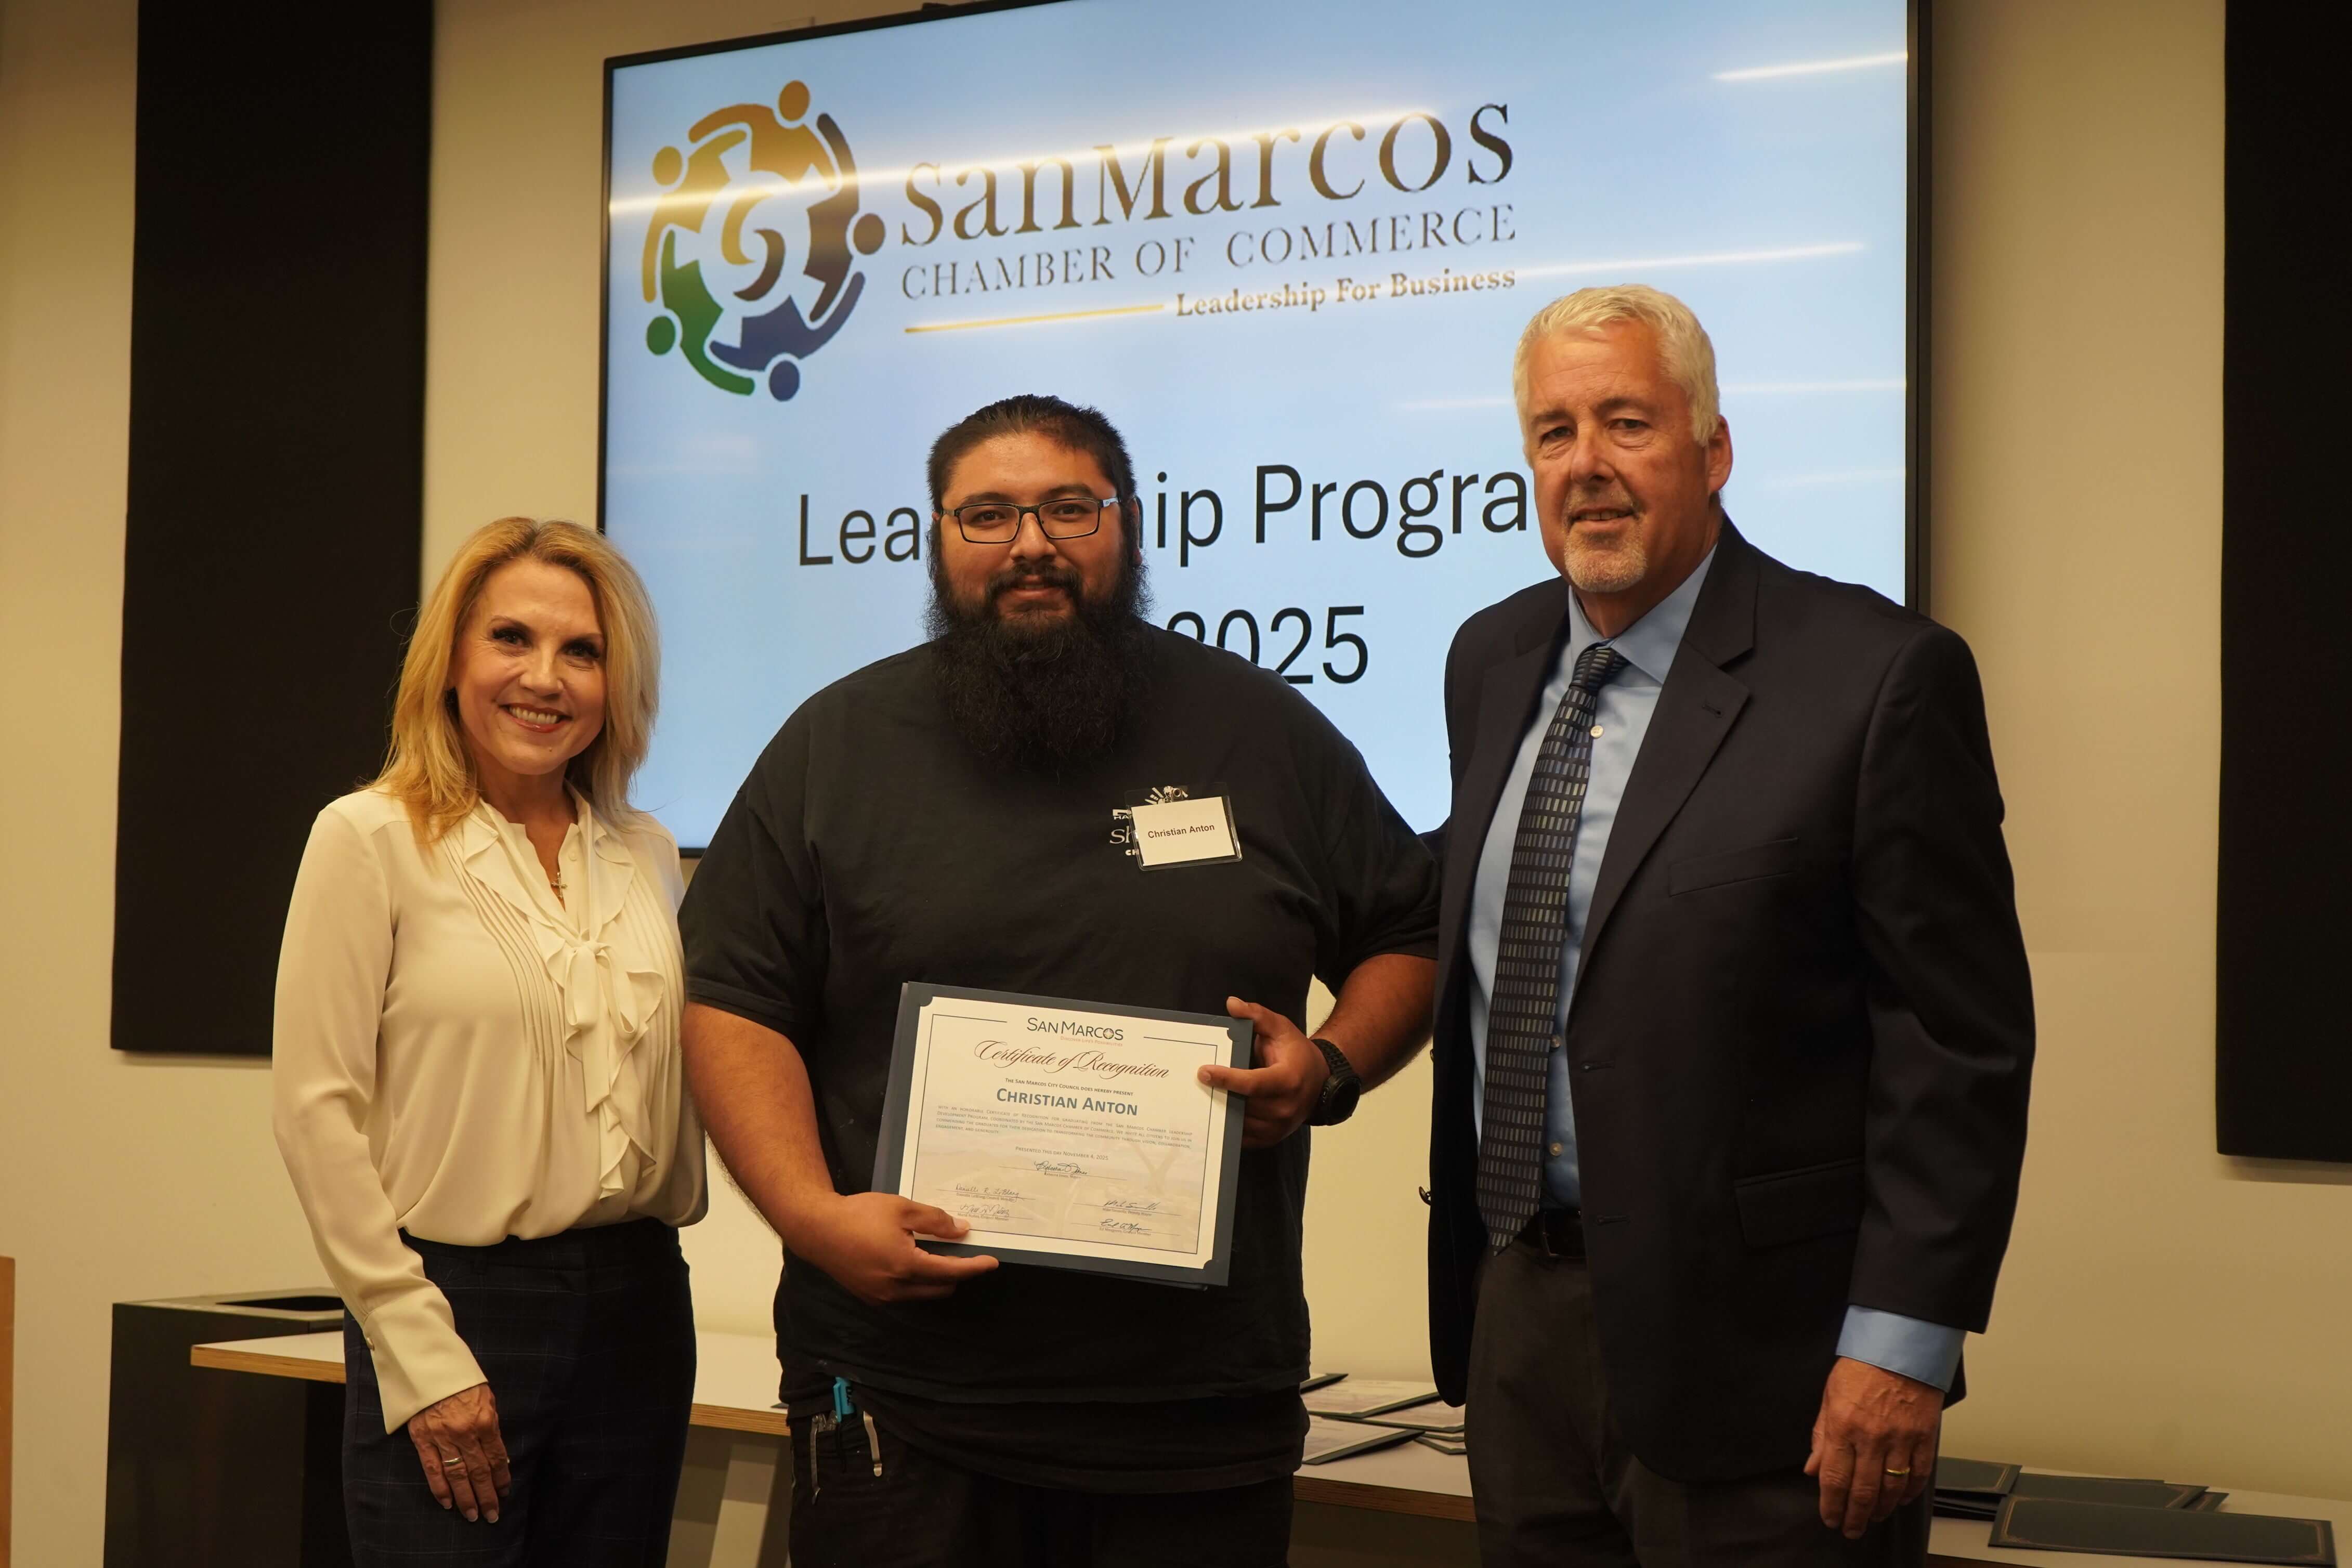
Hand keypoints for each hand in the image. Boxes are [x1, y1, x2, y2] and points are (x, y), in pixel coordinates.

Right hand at [407, 1382, 509, 1522]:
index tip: (505, 1494)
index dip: (501, 1479)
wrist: (430, 1368)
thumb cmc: (463, 1382)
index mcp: (485, 1421)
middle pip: (479, 1472)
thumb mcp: (486, 1398)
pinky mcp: (422, 1440)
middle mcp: (465, 1433)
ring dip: (466, 1498)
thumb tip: (499, 1457)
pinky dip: (440, 1489)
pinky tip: (448, 1503)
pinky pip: (432, 1470)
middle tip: (492, 1515)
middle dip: (487, 1496)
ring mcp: (442, 1439)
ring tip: (473, 1515)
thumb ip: (492, 1427)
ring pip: (457, 1476)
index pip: (497, 1458)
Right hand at [796, 1191, 998, 1303]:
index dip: (974, 1267)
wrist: (817, 1229)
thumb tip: (962, 1231)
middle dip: (956, 1272)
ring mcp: (882, 1297)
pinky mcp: (870, 1297)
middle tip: (961, 1250)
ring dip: (935, 1278)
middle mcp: (896, 1288)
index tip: (992, 1262)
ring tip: (935, 1252)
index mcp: (906, 1266)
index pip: (951, 1271)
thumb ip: (936, 1221)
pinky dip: (916, 1281)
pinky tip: (911, 1259)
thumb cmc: (859, 1214)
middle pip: (941, 1287)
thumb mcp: (902, 1209)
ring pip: (923, 1293)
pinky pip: (905, 1294)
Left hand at [1196, 997, 1329, 1146]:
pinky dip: (1228, 1125)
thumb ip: (1257, 1016)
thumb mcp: (1281, 1028)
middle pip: (1243, 1104)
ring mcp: (1278, 1127)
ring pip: (1241, 1123)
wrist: (1319, 1081)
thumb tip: (1231, 1004)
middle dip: (1219, 1094)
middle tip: (1195, 1084)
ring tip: (1201, 1096)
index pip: (1253, 1083)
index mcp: (1288, 1080)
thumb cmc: (1297, 1053)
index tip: (1203, 1071)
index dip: (1227, 1078)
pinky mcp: (1271, 1138)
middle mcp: (1285, 1107)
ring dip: (1220, 1109)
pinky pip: (1243, 1136)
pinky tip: (1214, 1109)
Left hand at [1804, 1356, 1942, 1537]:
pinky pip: (1919, 1474)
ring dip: (1881, 1509)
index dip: (1831, 1505)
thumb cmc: (1860, 1367)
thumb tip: (1812, 1469)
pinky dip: (1910, 1492)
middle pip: (1863, 1490)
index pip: (1834, 1478)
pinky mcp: (1925, 1437)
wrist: (1900, 1345)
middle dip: (1855, 1516)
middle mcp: (1871, 1437)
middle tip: (1851, 1530)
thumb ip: (1821, 1436)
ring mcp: (1901, 1438)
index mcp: (1843, 1425)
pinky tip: (1900, 1500)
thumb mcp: (1829, 1396)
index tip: (1830, 1520)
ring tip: (1872, 1518)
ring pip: (1892, 1488)